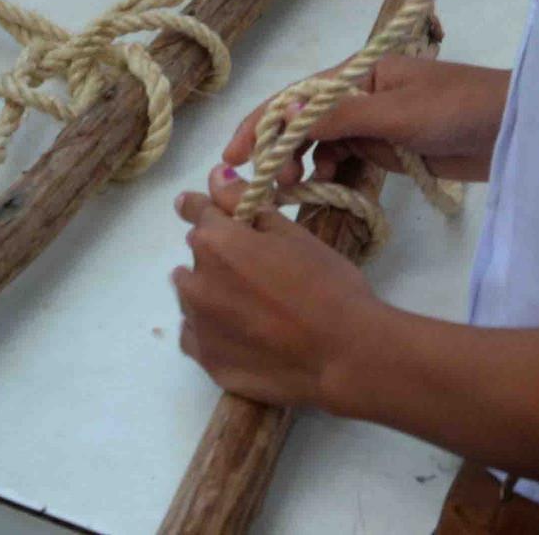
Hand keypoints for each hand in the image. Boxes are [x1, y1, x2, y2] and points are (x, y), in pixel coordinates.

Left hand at [172, 186, 381, 409]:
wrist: (345, 355)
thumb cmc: (326, 285)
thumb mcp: (291, 233)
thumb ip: (243, 203)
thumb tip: (215, 175)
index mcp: (215, 242)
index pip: (196, 212)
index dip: (211, 211)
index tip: (222, 219)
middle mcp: (195, 282)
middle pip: (197, 258)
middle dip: (219, 259)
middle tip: (260, 276)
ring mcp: (199, 327)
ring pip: (194, 298)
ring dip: (212, 296)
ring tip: (255, 310)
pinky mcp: (207, 363)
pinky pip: (196, 337)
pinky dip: (212, 333)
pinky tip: (245, 337)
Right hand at [216, 54, 509, 188]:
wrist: (512, 129)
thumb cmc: (457, 108)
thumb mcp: (396, 113)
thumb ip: (340, 116)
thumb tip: (283, 112)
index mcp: (357, 74)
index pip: (296, 96)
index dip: (261, 123)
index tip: (232, 156)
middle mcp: (357, 96)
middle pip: (302, 121)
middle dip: (278, 149)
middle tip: (270, 184)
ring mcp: (372, 124)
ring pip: (321, 144)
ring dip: (302, 164)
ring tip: (293, 190)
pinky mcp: (388, 149)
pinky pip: (346, 160)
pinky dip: (330, 173)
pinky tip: (324, 188)